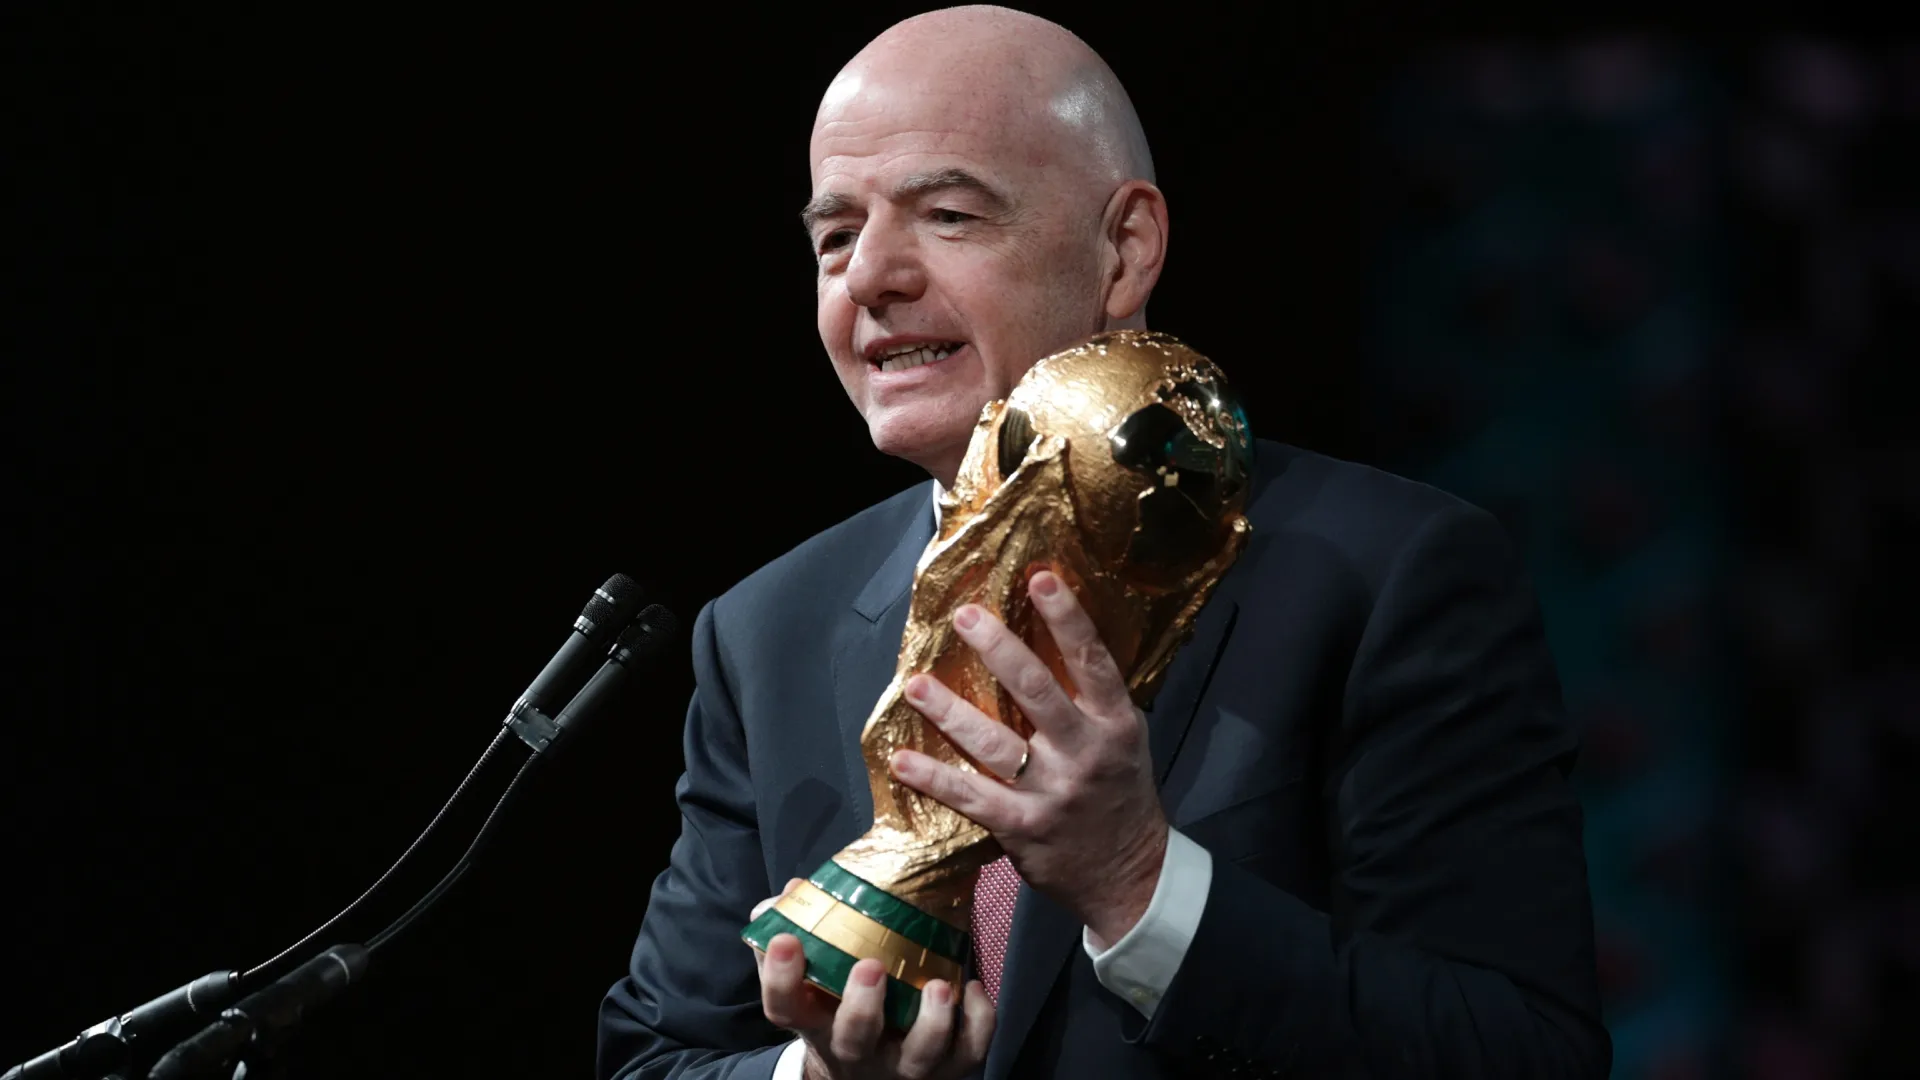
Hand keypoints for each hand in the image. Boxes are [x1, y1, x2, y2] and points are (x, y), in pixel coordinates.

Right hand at [750, 883, 994, 1079]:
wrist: (860, 1076)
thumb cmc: (834, 1007)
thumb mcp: (809, 978)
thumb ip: (797, 929)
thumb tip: (794, 887)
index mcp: (815, 1022)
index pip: (785, 1007)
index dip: (780, 977)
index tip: (786, 939)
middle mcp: (855, 1050)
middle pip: (854, 1038)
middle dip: (862, 1005)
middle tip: (871, 965)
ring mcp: (901, 1064)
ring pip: (917, 1055)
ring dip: (931, 1023)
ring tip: (940, 986)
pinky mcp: (944, 1069)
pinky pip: (967, 1053)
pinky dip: (978, 1023)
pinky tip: (974, 988)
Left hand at [889, 570, 1169, 946]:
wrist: (1130, 877)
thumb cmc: (1120, 795)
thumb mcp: (1124, 741)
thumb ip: (1092, 700)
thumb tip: (1052, 640)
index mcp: (1115, 724)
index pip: (1093, 661)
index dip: (1067, 618)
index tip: (1040, 577)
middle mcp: (1085, 753)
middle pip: (1037, 692)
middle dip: (999, 649)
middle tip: (965, 616)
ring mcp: (1052, 792)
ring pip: (994, 744)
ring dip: (950, 712)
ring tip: (916, 685)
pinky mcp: (1022, 828)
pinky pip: (971, 797)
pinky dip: (934, 779)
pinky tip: (902, 761)